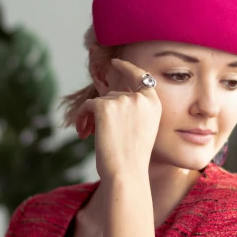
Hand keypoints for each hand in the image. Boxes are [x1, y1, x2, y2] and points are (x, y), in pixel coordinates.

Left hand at [74, 59, 161, 180]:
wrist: (127, 173)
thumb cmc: (133, 158)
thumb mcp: (141, 129)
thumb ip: (133, 110)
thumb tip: (109, 98)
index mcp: (154, 103)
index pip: (141, 76)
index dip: (126, 68)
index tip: (115, 63)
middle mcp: (141, 98)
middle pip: (114, 95)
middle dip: (102, 111)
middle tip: (94, 131)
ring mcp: (123, 100)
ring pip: (99, 101)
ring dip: (91, 116)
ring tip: (89, 136)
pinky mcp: (105, 106)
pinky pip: (87, 105)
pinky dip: (82, 118)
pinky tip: (82, 134)